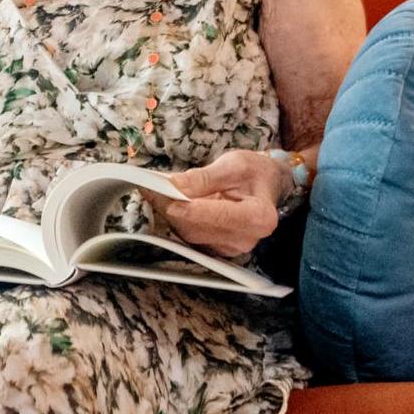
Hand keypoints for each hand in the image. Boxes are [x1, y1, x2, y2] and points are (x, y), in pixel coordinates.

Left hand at [163, 150, 289, 257]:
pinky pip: (188, 234)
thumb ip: (205, 177)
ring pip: (188, 233)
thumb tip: (176, 185)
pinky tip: (163, 199)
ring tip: (151, 189)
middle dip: (171, 207)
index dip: (193, 210)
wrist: (265, 186)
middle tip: (148, 186)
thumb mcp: (234, 165)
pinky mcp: (215, 247)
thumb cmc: (254, 173)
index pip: (221, 216)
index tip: (170, 200)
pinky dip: (173, 217)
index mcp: (259, 217)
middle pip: (198, 228)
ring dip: (166, 211)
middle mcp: (246, 239)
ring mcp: (229, 247)